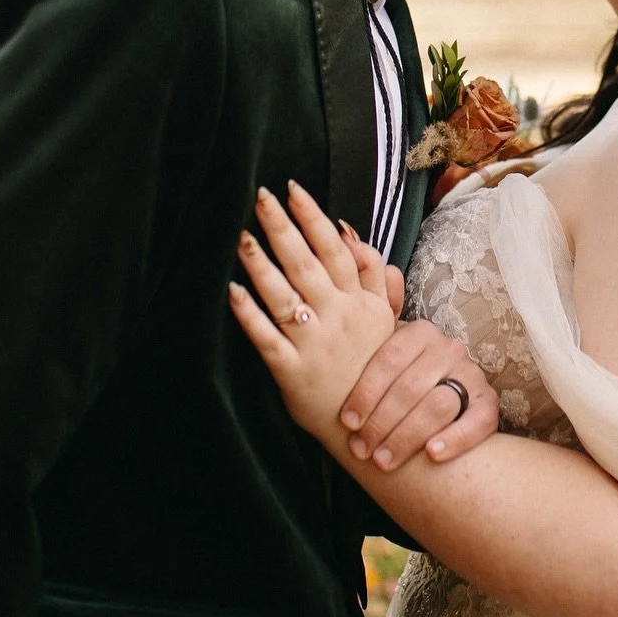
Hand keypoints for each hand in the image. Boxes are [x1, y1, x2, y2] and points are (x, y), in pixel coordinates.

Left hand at [229, 183, 395, 441]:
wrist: (373, 426)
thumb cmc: (373, 365)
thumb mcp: (384, 315)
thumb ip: (371, 271)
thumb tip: (348, 230)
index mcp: (358, 300)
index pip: (334, 249)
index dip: (313, 218)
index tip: (294, 190)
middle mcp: (336, 316)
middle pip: (305, 264)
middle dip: (282, 228)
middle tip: (260, 198)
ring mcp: (314, 343)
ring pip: (284, 296)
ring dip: (261, 265)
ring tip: (242, 237)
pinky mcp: (293, 371)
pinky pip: (267, 339)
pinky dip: (250, 315)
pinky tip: (232, 292)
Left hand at [340, 322, 499, 469]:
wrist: (439, 396)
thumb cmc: (397, 381)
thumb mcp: (382, 355)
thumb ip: (363, 339)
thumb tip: (343, 293)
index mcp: (419, 333)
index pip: (389, 359)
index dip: (365, 393)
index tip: (347, 422)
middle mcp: (448, 348)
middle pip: (411, 387)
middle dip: (381, 423)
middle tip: (362, 450)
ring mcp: (471, 375)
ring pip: (439, 405)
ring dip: (408, 437)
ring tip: (384, 461)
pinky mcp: (488, 404)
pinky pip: (476, 422)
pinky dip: (454, 439)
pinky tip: (431, 455)